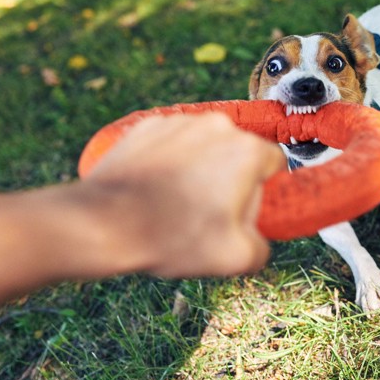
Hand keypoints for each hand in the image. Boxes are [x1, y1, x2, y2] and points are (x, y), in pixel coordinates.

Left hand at [81, 112, 285, 278]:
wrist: (105, 222)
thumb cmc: (172, 236)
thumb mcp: (235, 257)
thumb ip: (263, 247)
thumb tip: (260, 241)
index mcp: (246, 151)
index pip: (274, 164)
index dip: (263, 191)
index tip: (243, 210)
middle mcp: (217, 126)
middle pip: (238, 153)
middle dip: (229, 180)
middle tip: (208, 213)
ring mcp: (180, 122)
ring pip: (204, 147)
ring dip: (199, 170)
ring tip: (176, 203)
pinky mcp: (148, 125)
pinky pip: (172, 144)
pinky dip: (170, 162)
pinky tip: (156, 190)